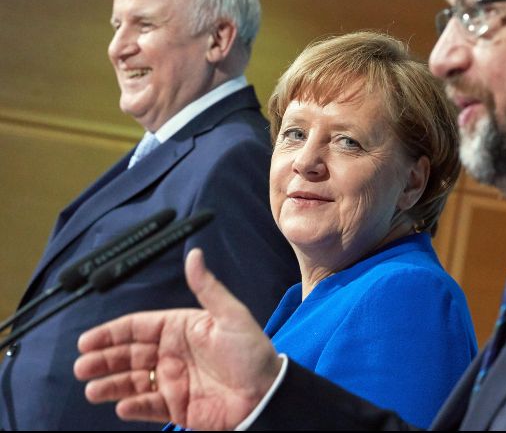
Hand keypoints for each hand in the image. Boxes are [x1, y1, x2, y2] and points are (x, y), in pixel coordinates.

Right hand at [73, 248, 281, 429]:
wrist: (267, 394)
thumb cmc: (253, 353)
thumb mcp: (231, 316)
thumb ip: (207, 288)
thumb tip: (194, 254)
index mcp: (181, 328)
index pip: (138, 327)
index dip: (111, 333)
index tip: (87, 340)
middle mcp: (173, 353)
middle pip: (128, 354)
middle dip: (103, 359)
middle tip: (82, 366)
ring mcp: (173, 380)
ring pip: (133, 381)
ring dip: (111, 384)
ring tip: (92, 389)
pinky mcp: (178, 407)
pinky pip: (148, 407)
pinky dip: (133, 406)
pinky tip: (123, 405)